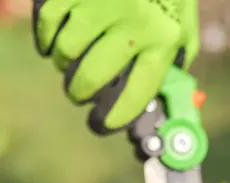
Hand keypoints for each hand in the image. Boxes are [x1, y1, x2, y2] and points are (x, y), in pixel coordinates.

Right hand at [32, 0, 199, 129]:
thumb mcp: (184, 16)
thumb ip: (176, 54)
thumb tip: (163, 92)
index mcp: (163, 37)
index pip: (135, 94)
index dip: (115, 116)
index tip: (103, 124)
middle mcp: (133, 24)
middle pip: (90, 79)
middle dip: (79, 93)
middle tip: (78, 92)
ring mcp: (99, 4)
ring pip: (64, 54)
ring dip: (62, 61)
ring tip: (68, 57)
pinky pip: (47, 24)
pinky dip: (45, 37)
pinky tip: (51, 40)